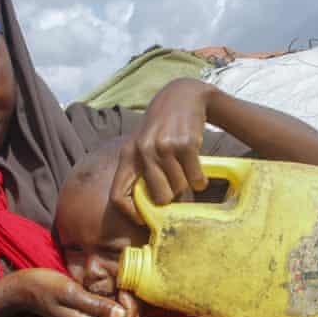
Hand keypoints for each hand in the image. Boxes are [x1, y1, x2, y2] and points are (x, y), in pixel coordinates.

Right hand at [10, 268, 139, 316]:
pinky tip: (113, 291)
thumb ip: (94, 304)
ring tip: (120, 288)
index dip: (131, 313)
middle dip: (133, 312)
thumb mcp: (69, 291)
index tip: (124, 292)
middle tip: (125, 289)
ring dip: (127, 309)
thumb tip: (120, 314)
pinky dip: (118, 306)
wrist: (23, 290)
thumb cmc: (43, 286)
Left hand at [111, 78, 213, 223]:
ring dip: (187, 186)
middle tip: (177, 192)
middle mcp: (143, 151)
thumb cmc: (161, 129)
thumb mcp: (142, 145)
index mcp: (127, 155)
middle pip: (158, 197)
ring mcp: (164, 147)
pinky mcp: (185, 144)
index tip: (144, 220)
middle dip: (170, 199)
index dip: (131, 214)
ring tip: (186, 171)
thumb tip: (150, 211)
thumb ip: (141, 172)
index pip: (118, 196)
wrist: (182, 96)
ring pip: (179, 188)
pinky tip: (197, 170)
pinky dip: (200, 180)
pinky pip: (195, 178)